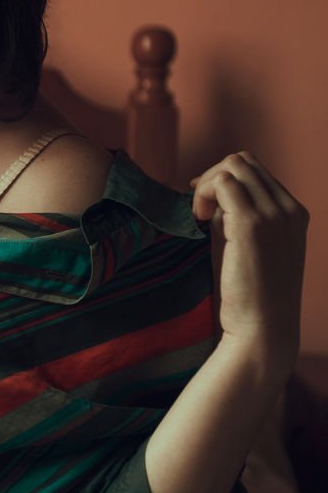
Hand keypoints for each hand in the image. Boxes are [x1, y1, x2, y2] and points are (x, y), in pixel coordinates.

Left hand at [189, 152, 307, 382]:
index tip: (206, 206)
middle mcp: (289, 209)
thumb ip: (242, 220)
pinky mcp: (252, 225)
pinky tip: (198, 221)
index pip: (256, 173)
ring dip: (206, 185)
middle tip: (198, 211)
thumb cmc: (254, 297)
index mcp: (294, 213)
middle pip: (244, 162)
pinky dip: (203, 193)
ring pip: (233, 166)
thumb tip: (216, 199)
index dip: (224, 182)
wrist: (264, 330)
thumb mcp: (256, 249)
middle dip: (213, 178)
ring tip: (199, 217)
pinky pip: (223, 182)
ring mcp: (273, 214)